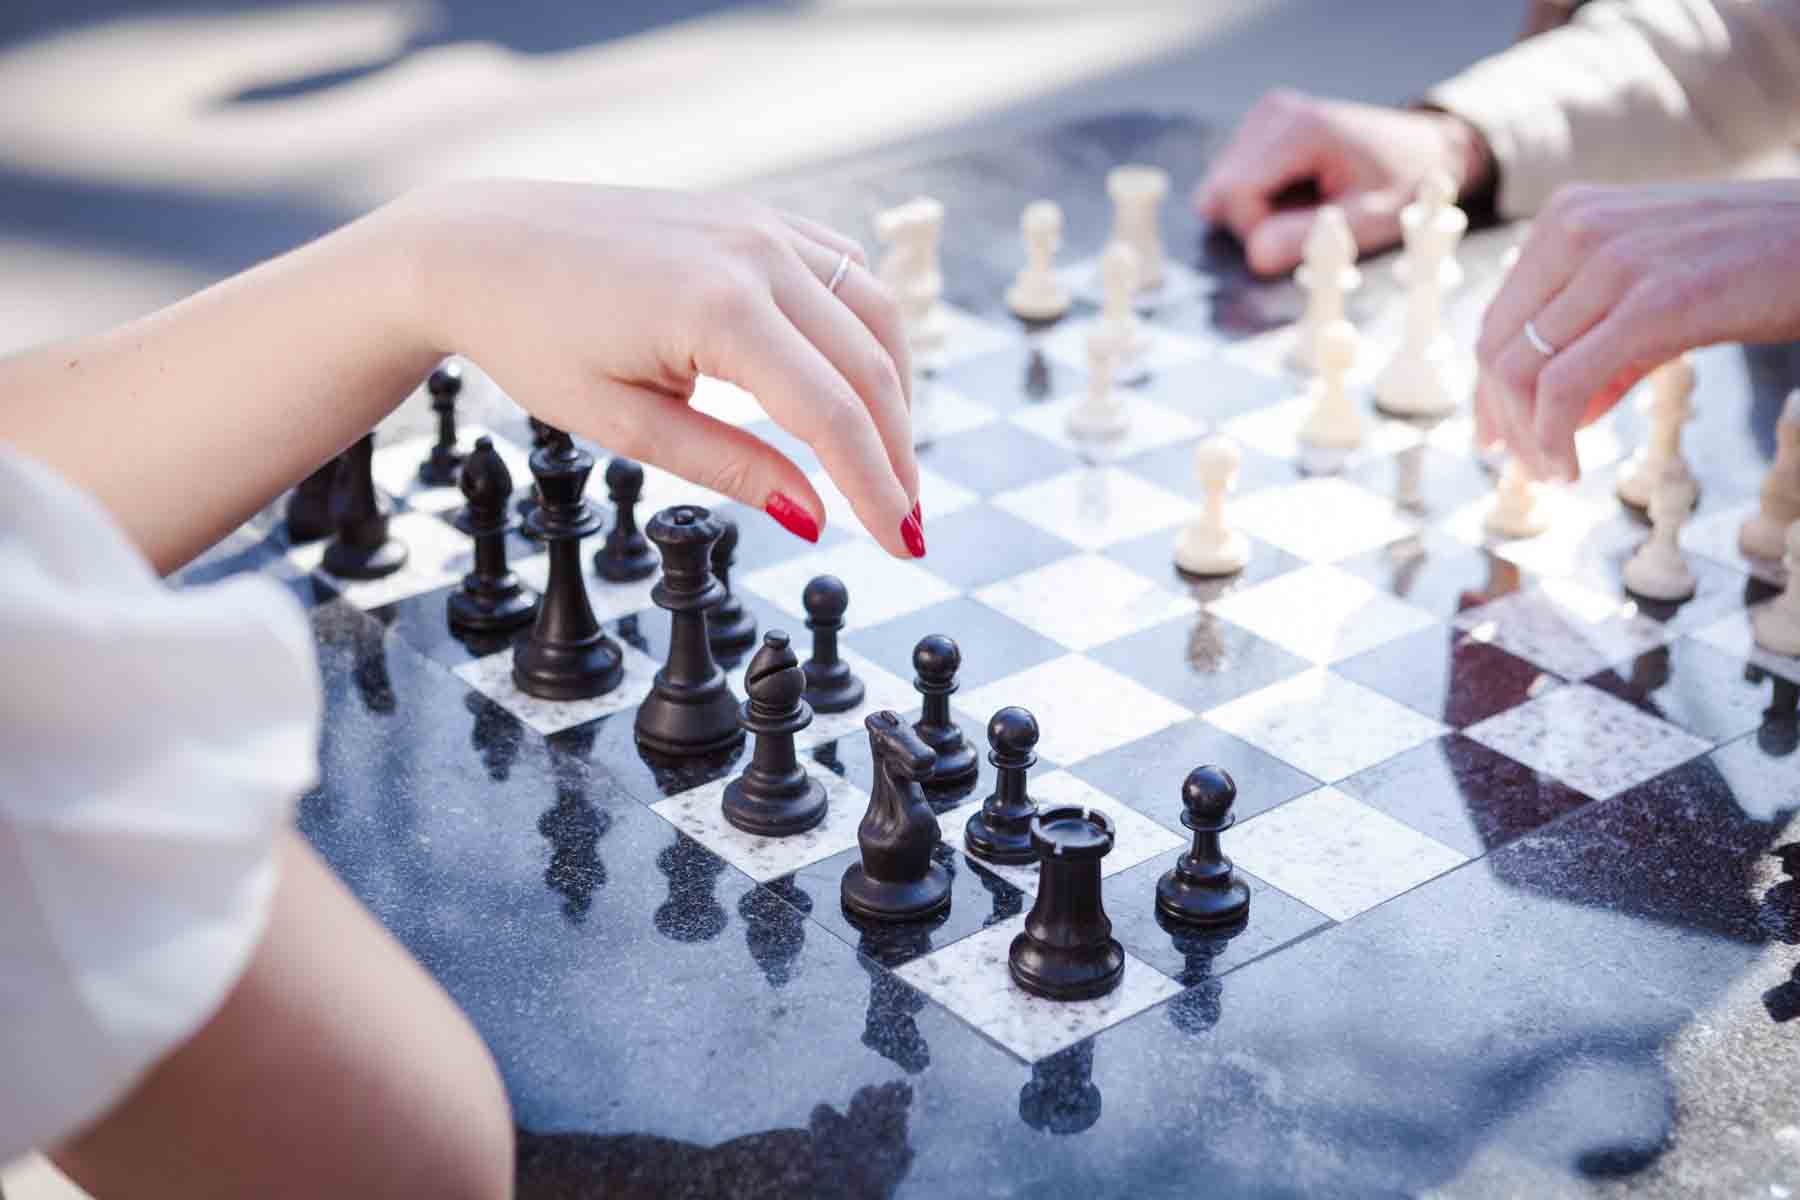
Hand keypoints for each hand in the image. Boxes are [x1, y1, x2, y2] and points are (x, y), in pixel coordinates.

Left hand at [384, 182, 921, 556]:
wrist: (479, 246)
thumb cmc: (533, 337)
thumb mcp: (623, 423)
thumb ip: (729, 467)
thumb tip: (815, 515)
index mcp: (718, 310)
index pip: (832, 415)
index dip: (877, 487)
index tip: (902, 545)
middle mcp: (755, 253)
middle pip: (870, 365)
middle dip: (897, 451)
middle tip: (908, 522)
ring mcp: (760, 225)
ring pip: (872, 311)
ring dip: (894, 389)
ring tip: (887, 459)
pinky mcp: (754, 216)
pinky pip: (843, 270)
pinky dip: (866, 328)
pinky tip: (857, 377)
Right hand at [1192, 90, 1490, 275]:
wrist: (1425, 149)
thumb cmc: (1404, 186)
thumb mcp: (1369, 222)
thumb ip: (1311, 241)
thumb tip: (1255, 256)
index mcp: (1301, 129)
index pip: (1234, 193)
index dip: (1258, 229)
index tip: (1303, 231)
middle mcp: (1273, 112)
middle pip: (1220, 189)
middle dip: (1253, 220)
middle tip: (1305, 219)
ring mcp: (1264, 114)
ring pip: (1220, 186)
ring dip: (1255, 210)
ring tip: (1306, 202)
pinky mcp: (1260, 123)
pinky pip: (1231, 178)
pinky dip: (1257, 196)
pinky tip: (1296, 190)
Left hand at [1474, 179, 1799, 480]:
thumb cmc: (1757, 267)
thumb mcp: (1659, 294)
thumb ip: (1605, 351)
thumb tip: (1560, 420)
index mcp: (1569, 216)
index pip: (1499, 319)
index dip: (1488, 391)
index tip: (1497, 439)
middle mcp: (1577, 228)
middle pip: (1497, 347)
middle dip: (1502, 420)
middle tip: (1527, 468)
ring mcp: (1611, 260)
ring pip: (1519, 370)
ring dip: (1527, 438)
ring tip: (1554, 473)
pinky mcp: (1652, 302)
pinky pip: (1564, 385)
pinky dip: (1553, 438)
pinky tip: (1571, 469)